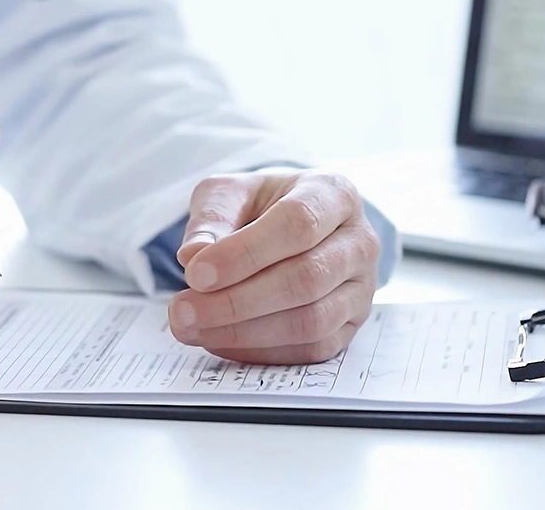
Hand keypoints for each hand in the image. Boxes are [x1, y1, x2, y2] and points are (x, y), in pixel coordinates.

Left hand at [165, 169, 380, 363]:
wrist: (293, 226)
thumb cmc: (261, 205)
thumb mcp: (229, 193)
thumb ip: (212, 218)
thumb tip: (192, 256)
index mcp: (333, 194)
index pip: (297, 224)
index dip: (245, 253)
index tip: (195, 273)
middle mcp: (359, 242)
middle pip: (306, 279)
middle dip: (236, 301)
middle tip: (182, 310)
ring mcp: (362, 288)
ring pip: (311, 321)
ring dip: (244, 332)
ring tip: (191, 327)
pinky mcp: (351, 326)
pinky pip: (312, 349)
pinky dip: (260, 351)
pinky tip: (218, 340)